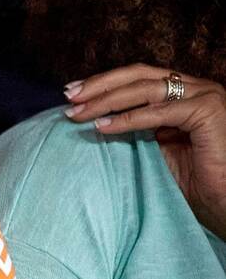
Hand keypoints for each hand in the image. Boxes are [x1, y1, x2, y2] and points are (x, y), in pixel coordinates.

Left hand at [63, 66, 225, 238]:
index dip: (105, 83)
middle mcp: (197, 87)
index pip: (139, 78)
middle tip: (69, 96)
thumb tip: (97, 122)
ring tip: (78, 113)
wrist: (225, 204)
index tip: (73, 94)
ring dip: (106, 100)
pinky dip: (127, 119)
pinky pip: (158, 112)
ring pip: (145, 88)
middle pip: (139, 74)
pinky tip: (103, 127)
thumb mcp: (158, 149)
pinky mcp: (207, 110)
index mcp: (185, 92)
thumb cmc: (196, 184)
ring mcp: (205, 95)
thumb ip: (136, 130)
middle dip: (100, 85)